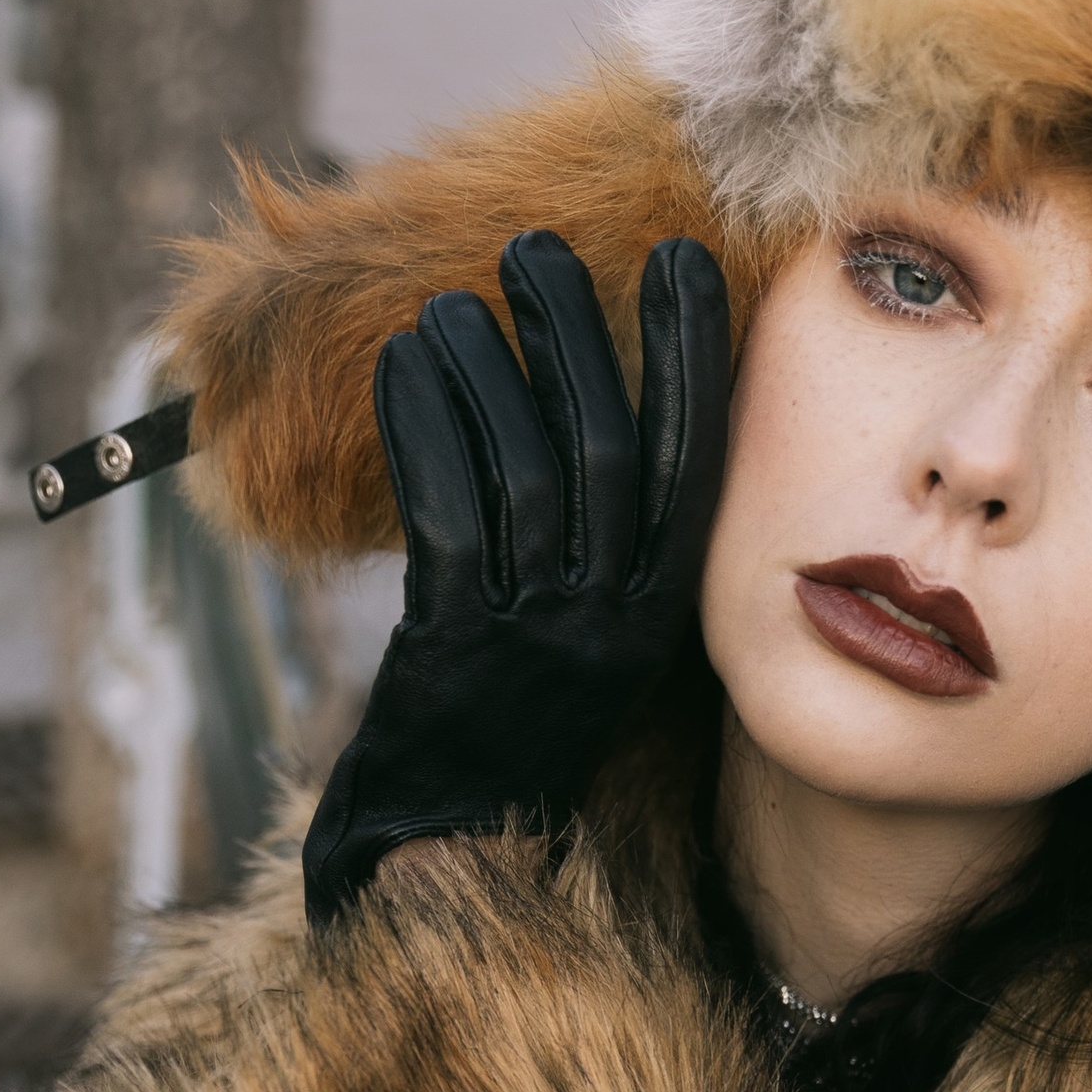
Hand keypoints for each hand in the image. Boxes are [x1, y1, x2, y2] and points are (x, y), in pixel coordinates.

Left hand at [303, 230, 729, 927]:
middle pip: (604, 446)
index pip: (691, 462)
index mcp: (660, 615)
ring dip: (485, 366)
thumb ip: (608, 540)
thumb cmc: (515, 723)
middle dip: (575, 332)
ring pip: (519, 468)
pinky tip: (400, 368)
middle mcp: (609, 625)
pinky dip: (422, 427)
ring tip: (455, 302)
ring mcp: (532, 639)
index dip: (690, 355)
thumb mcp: (591, 636)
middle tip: (536, 247)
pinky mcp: (452, 650)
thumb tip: (590, 395)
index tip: (678, 258)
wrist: (450, 844)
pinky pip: (442, 512)